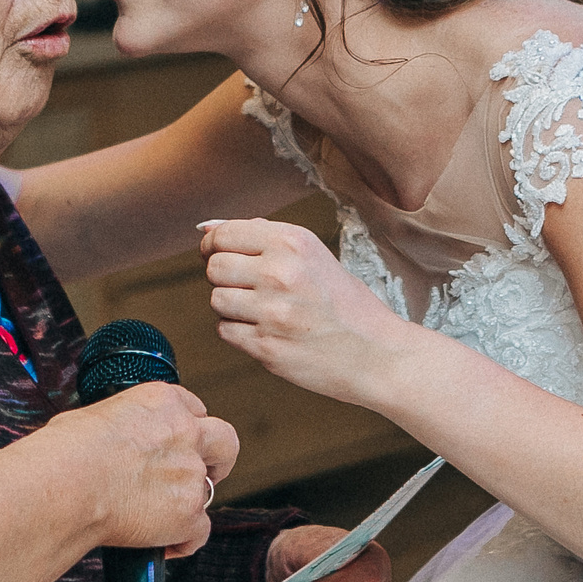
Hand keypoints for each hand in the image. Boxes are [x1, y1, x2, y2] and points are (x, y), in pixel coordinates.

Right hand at [48, 381, 235, 558]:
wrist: (67, 483)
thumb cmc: (65, 451)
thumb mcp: (91, 417)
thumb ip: (117, 427)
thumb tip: (103, 441)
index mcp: (162, 401)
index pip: (193, 408)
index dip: (186, 428)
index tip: (176, 443)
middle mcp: (185, 433)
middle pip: (224, 441)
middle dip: (216, 459)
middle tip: (197, 473)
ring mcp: (191, 474)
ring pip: (210, 490)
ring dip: (189, 502)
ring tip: (160, 514)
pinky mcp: (188, 513)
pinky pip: (199, 533)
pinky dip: (182, 542)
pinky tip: (162, 545)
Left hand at [200, 219, 417, 405]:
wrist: (376, 354)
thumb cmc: (344, 304)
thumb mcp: (312, 255)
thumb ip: (260, 237)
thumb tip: (206, 227)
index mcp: (292, 242)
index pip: (223, 234)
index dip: (214, 246)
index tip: (220, 255)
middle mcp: (280, 272)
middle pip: (214, 267)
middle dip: (223, 277)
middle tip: (248, 287)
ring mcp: (272, 311)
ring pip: (216, 300)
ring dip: (231, 307)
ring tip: (261, 311)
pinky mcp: (266, 346)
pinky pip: (225, 331)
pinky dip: (239, 333)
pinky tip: (267, 331)